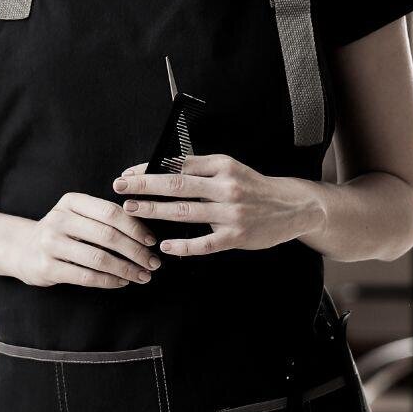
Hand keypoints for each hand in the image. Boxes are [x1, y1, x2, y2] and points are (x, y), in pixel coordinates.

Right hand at [7, 193, 160, 289]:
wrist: (23, 249)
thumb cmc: (62, 232)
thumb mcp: (77, 215)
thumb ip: (104, 219)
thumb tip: (146, 236)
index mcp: (71, 201)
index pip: (110, 212)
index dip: (135, 228)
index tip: (152, 242)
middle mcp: (59, 219)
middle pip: (107, 235)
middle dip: (136, 252)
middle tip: (153, 263)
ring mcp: (50, 244)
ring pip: (99, 259)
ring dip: (126, 269)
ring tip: (142, 276)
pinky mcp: (47, 267)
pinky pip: (86, 276)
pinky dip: (109, 281)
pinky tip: (122, 281)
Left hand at [113, 154, 324, 257]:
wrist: (293, 206)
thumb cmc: (253, 186)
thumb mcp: (229, 167)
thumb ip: (200, 168)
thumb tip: (162, 169)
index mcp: (221, 165)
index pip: (178, 165)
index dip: (149, 169)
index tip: (128, 174)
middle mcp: (225, 187)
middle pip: (177, 185)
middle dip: (144, 187)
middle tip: (120, 188)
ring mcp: (231, 213)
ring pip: (185, 212)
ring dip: (155, 211)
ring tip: (132, 211)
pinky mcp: (236, 237)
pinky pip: (204, 243)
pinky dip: (183, 246)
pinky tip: (165, 246)